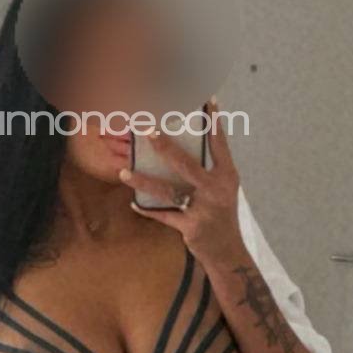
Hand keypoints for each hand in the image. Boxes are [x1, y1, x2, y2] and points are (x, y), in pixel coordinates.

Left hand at [119, 101, 244, 268]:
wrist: (228, 252)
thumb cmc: (221, 216)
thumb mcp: (223, 190)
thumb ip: (208, 169)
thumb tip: (179, 146)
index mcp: (227, 176)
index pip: (219, 145)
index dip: (214, 123)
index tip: (207, 100)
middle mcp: (216, 190)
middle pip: (186, 164)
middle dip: (166, 148)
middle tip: (148, 131)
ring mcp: (204, 209)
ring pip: (168, 191)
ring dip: (144, 182)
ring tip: (125, 173)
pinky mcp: (192, 227)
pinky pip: (164, 216)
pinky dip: (148, 210)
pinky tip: (134, 204)